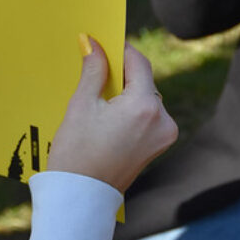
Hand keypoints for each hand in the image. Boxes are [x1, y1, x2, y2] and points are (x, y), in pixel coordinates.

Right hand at [46, 37, 177, 192]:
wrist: (80, 197)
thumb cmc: (76, 152)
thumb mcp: (81, 105)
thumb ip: (93, 71)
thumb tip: (94, 43)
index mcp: (143, 106)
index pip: (138, 62)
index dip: (120, 49)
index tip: (102, 42)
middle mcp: (162, 119)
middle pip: (143, 80)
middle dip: (121, 72)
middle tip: (95, 67)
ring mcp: (164, 135)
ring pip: (145, 97)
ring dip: (126, 91)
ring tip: (98, 94)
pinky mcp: (158, 146)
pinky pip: (147, 115)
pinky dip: (130, 109)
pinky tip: (108, 113)